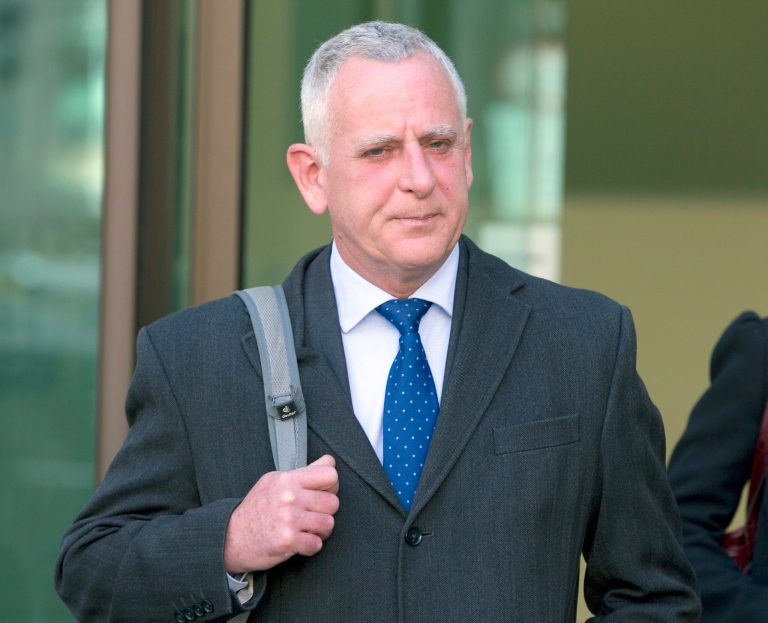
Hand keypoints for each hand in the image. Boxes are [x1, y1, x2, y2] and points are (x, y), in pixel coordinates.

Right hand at [224, 454, 339, 572]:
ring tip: (307, 529)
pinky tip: (300, 542)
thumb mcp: (275, 481)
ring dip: (320, 531)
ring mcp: (289, 519)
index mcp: (288, 479)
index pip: (330, 474)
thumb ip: (304, 473)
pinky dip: (311, 546)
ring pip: (328, 524)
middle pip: (333, 502)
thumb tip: (330, 461)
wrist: (230, 537)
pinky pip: (317, 544)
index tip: (322, 493)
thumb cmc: (256, 509)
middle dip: (326, 511)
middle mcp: (290, 497)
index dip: (331, 485)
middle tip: (312, 515)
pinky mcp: (288, 541)